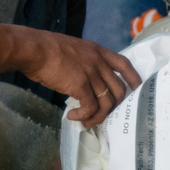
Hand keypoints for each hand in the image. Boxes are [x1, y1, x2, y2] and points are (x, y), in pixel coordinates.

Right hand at [15, 30, 140, 125]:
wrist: (34, 49)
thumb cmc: (46, 48)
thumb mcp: (74, 49)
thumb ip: (84, 62)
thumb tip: (83, 80)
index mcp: (98, 51)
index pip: (125, 65)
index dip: (133, 79)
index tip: (135, 90)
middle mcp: (99, 62)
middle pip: (119, 90)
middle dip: (114, 106)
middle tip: (101, 114)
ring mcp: (91, 74)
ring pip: (107, 103)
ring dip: (98, 117)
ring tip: (85, 121)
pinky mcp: (81, 86)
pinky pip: (91, 108)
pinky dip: (84, 117)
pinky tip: (73, 117)